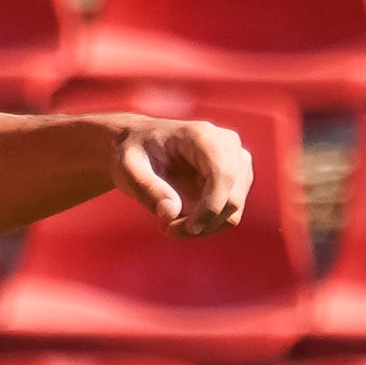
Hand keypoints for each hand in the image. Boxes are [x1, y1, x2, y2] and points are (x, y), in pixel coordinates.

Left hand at [111, 118, 252, 237]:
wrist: (141, 145)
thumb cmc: (133, 152)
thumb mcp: (128, 166)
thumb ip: (147, 187)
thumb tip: (171, 213)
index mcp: (203, 135)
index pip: (224, 175)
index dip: (211, 207)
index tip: (188, 228)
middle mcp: (228, 144)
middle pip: (232, 197)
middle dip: (202, 223)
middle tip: (166, 229)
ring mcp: (237, 162)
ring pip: (233, 210)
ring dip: (202, 227)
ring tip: (167, 225)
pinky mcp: (237, 179)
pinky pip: (228, 214)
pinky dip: (205, 225)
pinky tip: (178, 221)